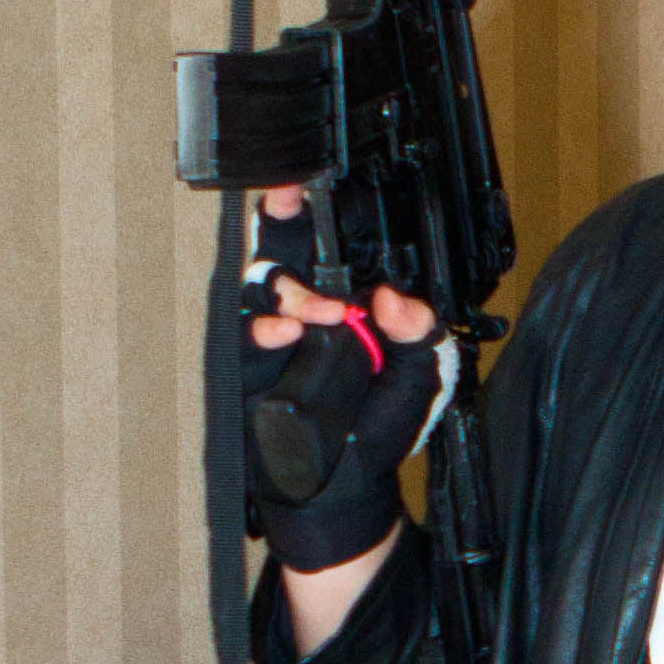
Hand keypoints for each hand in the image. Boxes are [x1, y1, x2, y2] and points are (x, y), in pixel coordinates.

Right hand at [244, 188, 454, 574]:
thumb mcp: (419, 377)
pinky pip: (243, 339)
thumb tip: (396, 302)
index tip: (308, 179)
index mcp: (344, 297)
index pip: (327, 244)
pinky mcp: (247, 369)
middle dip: (279, 217)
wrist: (346, 484)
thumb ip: (418, 334)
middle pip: (281, 247)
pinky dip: (262, 331)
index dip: (314, 209)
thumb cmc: (376, 424)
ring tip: (318, 313)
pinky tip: (283, 333)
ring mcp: (272, 335)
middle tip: (288, 198)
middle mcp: (303, 307)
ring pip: (262, 287)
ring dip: (288, 290)